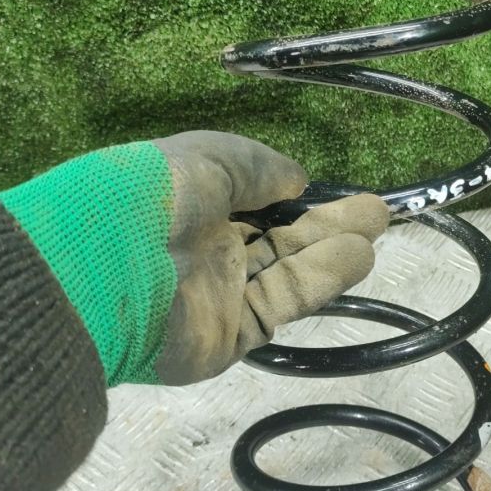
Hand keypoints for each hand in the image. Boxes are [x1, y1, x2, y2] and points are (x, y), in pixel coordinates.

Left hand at [154, 131, 389, 383]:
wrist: (113, 263)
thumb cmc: (161, 193)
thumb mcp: (214, 157)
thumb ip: (261, 168)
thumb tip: (298, 181)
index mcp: (194, 203)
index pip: (252, 200)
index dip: (294, 196)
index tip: (329, 189)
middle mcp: (208, 248)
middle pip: (277, 236)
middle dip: (326, 222)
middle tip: (377, 211)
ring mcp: (221, 292)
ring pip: (286, 268)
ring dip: (332, 248)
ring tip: (377, 230)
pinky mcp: (234, 333)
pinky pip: (283, 300)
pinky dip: (321, 278)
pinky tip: (358, 256)